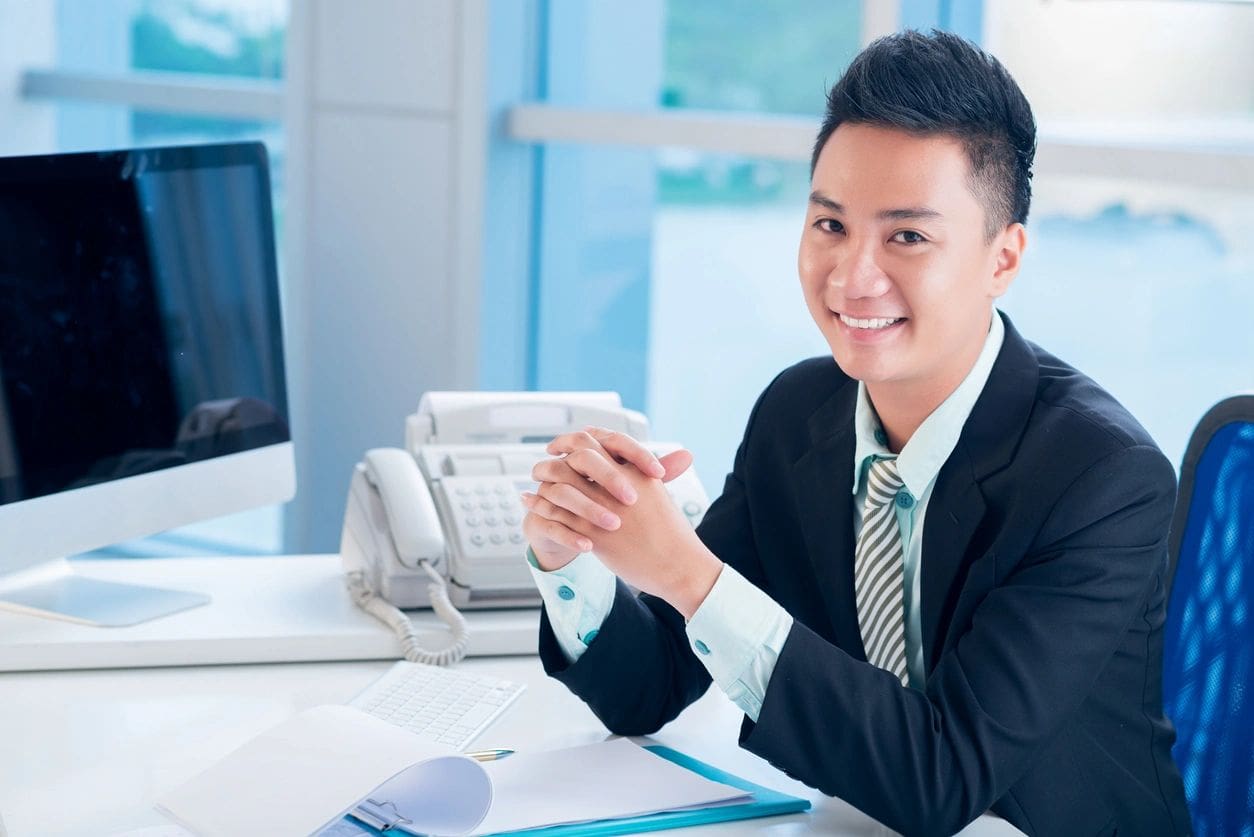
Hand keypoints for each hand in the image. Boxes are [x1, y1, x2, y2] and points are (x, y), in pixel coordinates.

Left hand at [522, 429, 721, 618]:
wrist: (679, 564)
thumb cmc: (671, 532)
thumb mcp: (657, 493)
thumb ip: (639, 474)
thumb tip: (624, 463)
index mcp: (635, 471)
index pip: (598, 441)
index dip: (575, 440)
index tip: (563, 445)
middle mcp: (618, 485)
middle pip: (577, 456)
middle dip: (556, 455)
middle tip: (544, 459)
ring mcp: (604, 509)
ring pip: (563, 484)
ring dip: (544, 480)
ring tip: (533, 481)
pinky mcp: (595, 534)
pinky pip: (559, 515)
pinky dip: (541, 506)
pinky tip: (530, 502)